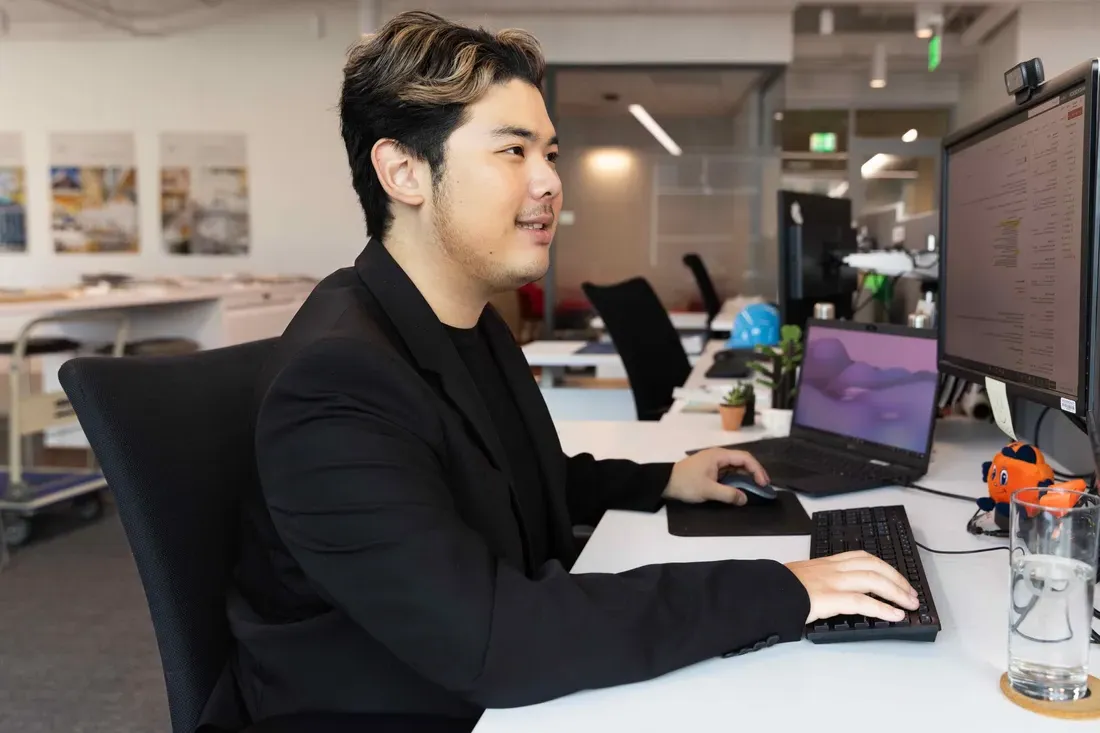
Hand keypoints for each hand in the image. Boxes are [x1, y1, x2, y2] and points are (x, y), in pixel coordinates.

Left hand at [662, 448, 768, 505]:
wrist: (665, 483)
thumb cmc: (686, 483)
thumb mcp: (707, 490)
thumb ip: (728, 494)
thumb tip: (745, 499)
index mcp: (719, 455)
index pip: (745, 458)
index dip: (757, 470)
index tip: (763, 484)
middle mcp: (719, 456)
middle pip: (743, 462)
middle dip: (755, 473)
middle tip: (764, 487)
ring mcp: (715, 463)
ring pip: (736, 468)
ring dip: (747, 478)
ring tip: (756, 489)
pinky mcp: (711, 470)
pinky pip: (729, 473)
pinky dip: (738, 480)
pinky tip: (742, 489)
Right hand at [784, 551, 919, 623]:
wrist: (765, 591)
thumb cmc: (778, 587)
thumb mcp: (800, 576)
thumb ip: (817, 580)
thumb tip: (827, 593)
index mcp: (826, 563)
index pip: (862, 557)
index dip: (884, 567)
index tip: (896, 578)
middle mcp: (833, 568)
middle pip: (874, 566)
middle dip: (897, 579)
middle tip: (911, 594)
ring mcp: (833, 581)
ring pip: (874, 580)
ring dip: (897, 592)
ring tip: (909, 604)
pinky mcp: (832, 597)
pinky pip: (863, 601)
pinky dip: (883, 609)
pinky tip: (895, 616)